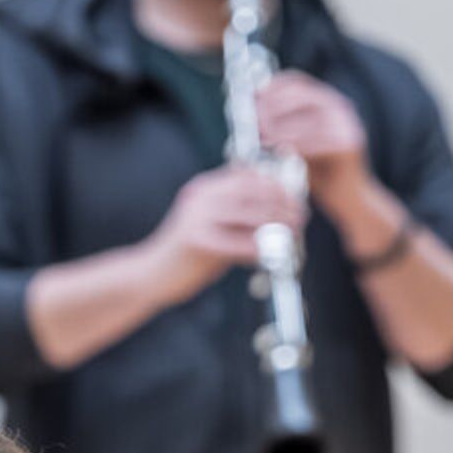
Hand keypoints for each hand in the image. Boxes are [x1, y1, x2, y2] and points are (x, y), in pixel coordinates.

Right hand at [146, 165, 306, 305]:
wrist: (151, 276)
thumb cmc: (187, 254)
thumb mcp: (210, 224)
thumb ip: (236, 213)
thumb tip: (275, 207)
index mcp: (205, 188)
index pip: (248, 176)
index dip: (276, 185)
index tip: (294, 197)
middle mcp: (201, 198)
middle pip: (253, 193)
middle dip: (282, 205)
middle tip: (300, 217)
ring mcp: (198, 219)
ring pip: (251, 217)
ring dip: (277, 227)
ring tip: (292, 236)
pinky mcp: (197, 242)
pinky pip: (240, 244)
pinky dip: (260, 250)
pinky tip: (271, 257)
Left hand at [256, 71, 369, 215]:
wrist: (348, 197)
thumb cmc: (318, 170)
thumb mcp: (296, 143)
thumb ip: (280, 129)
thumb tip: (249, 118)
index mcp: (325, 100)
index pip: (297, 81)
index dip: (272, 86)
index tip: (251, 96)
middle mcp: (338, 107)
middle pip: (301, 96)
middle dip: (273, 106)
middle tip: (252, 119)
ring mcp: (346, 124)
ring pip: (307, 119)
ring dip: (280, 127)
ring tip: (259, 137)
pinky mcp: (349, 144)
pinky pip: (317, 141)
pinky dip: (294, 145)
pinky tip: (277, 150)